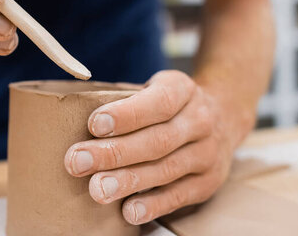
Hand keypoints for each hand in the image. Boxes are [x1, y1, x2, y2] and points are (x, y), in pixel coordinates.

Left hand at [64, 70, 253, 224]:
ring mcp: (207, 153)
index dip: (125, 115)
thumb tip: (73, 115)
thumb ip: (126, 100)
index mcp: (182, 89)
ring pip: (166, 169)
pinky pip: (180, 195)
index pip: (157, 102)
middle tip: (78, 161)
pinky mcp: (208, 182)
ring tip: (97, 189)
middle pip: (157, 140)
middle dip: (114, 152)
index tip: (93, 125)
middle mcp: (200, 120)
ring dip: (128, 181)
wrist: (223, 115)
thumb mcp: (155, 87)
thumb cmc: (169, 104)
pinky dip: (153, 205)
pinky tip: (129, 211)